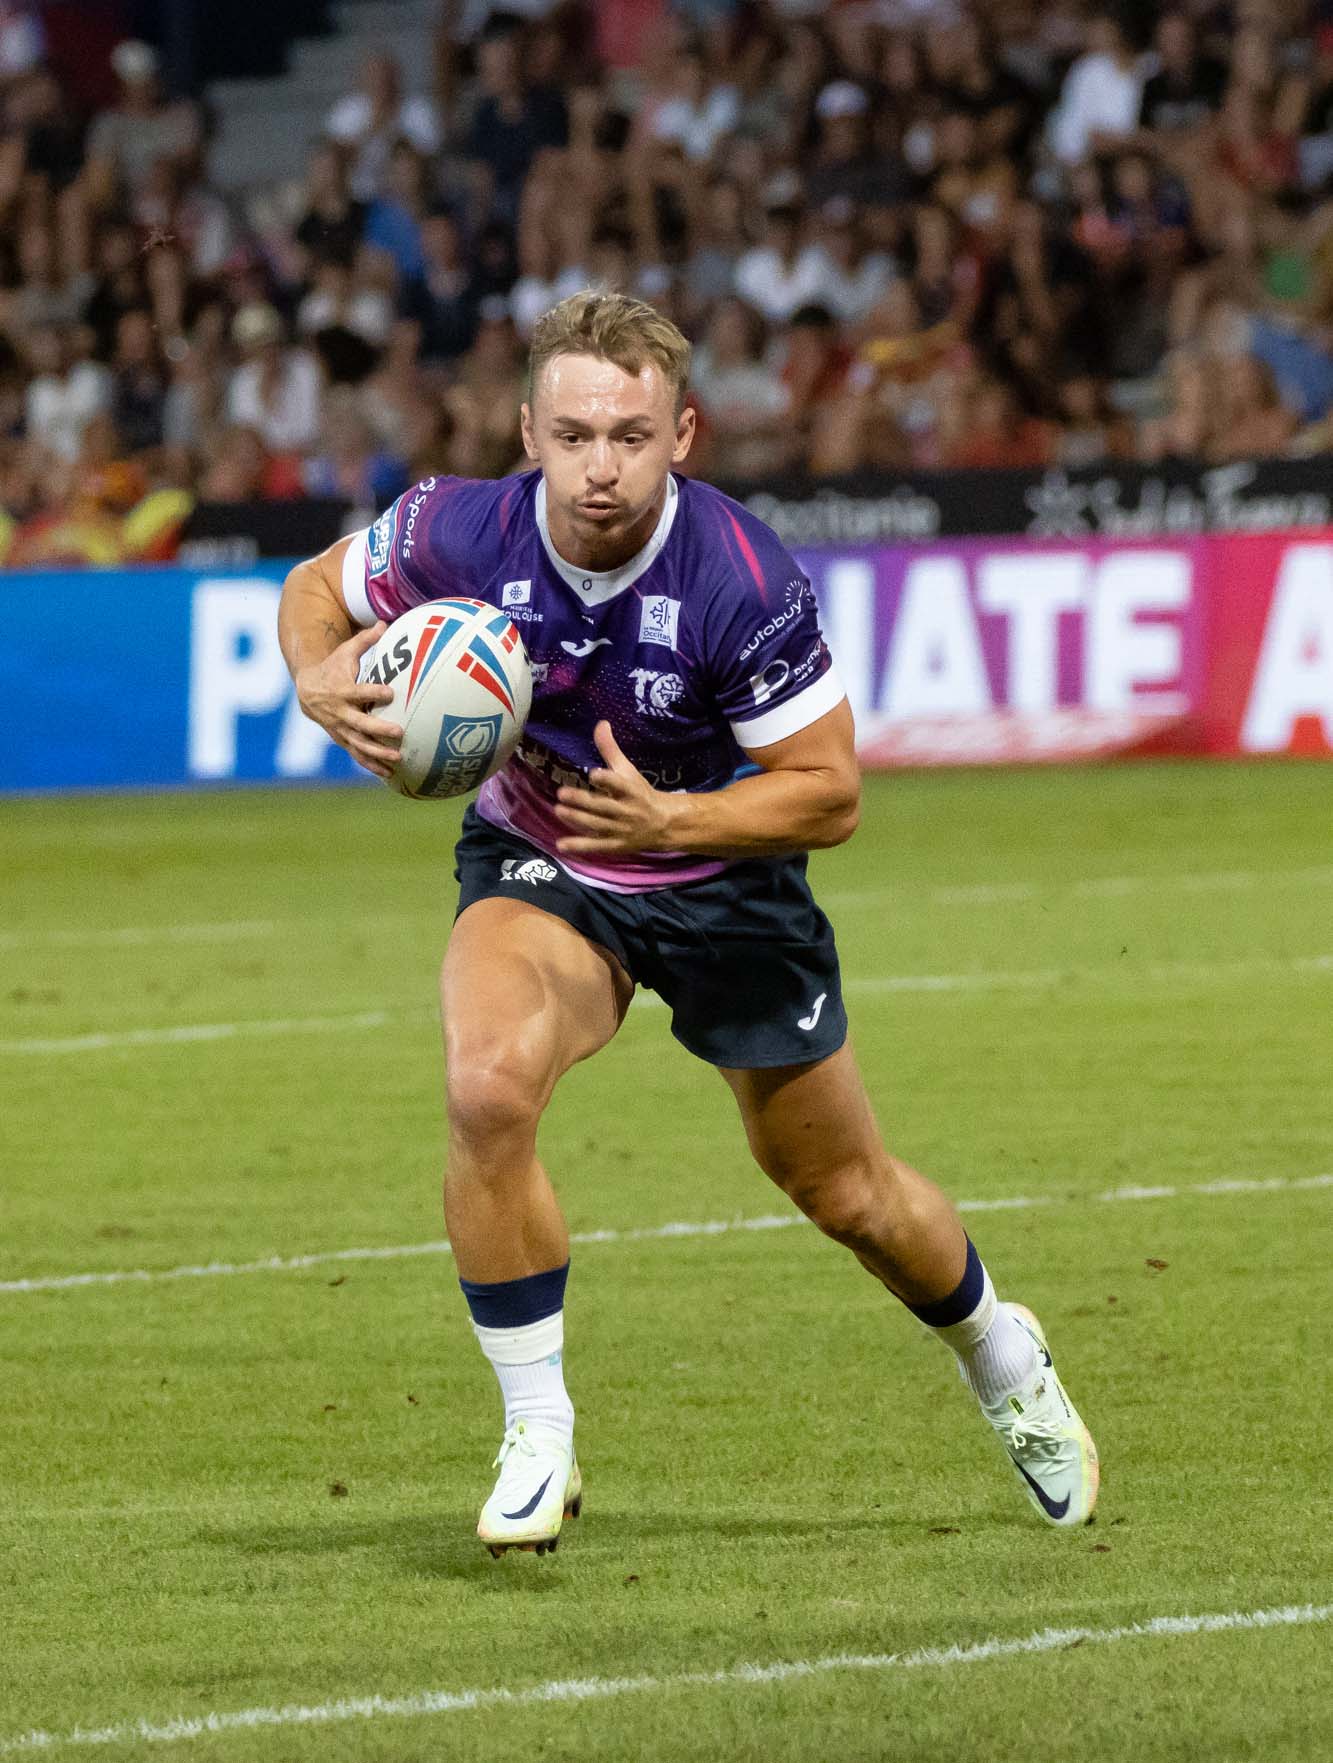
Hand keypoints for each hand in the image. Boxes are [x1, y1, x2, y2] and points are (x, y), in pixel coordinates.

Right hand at [295, 622, 403, 779]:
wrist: (307, 690)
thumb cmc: (333, 667)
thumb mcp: (345, 651)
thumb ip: (366, 640)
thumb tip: (385, 622)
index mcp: (342, 689)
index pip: (359, 691)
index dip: (373, 691)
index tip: (391, 691)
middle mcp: (340, 712)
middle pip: (360, 723)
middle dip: (379, 729)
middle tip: (399, 733)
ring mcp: (340, 728)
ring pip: (359, 743)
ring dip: (377, 753)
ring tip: (398, 759)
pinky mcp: (342, 739)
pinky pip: (357, 754)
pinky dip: (371, 765)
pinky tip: (389, 774)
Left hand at [554, 722, 681, 854]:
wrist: (663, 825)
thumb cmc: (641, 793)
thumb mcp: (628, 771)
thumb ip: (611, 750)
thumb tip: (600, 723)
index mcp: (630, 791)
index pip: (619, 785)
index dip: (607, 780)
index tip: (594, 774)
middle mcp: (626, 811)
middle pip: (603, 806)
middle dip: (582, 801)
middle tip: (561, 793)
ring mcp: (620, 830)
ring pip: (597, 825)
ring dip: (577, 819)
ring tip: (558, 810)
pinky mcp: (615, 845)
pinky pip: (596, 846)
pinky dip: (579, 846)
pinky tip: (562, 845)